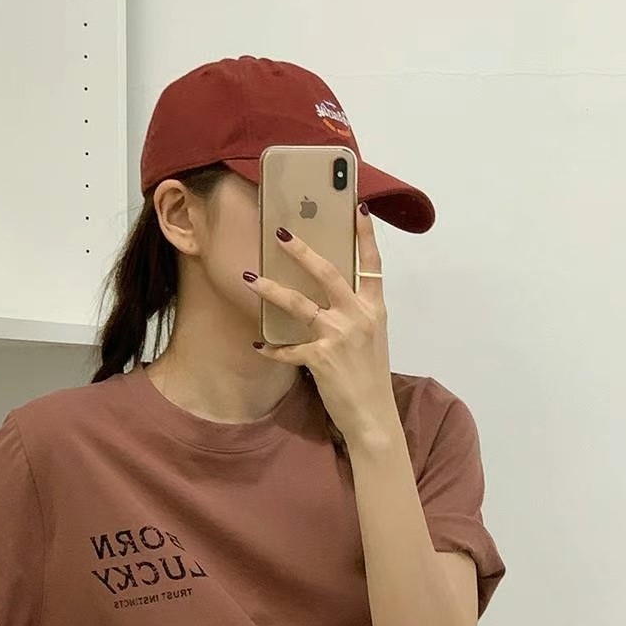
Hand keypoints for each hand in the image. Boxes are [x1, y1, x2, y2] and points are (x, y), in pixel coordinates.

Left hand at [246, 203, 397, 442]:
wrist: (373, 416)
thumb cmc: (370, 377)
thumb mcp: (372, 339)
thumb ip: (355, 314)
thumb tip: (331, 295)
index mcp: (374, 309)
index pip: (372, 265)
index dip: (365, 236)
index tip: (357, 209)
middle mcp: (358, 317)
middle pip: (328, 273)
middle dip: (302, 251)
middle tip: (282, 233)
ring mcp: (339, 337)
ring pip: (299, 304)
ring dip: (272, 289)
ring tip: (250, 279)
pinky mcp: (320, 358)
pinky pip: (288, 348)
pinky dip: (271, 348)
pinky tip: (257, 346)